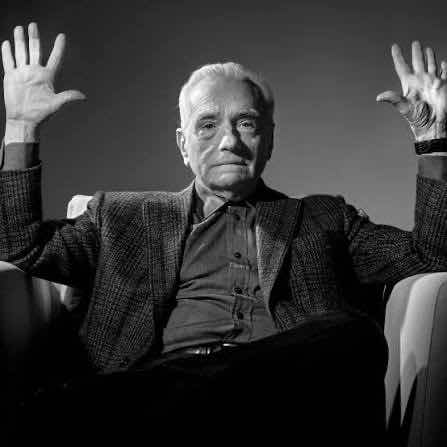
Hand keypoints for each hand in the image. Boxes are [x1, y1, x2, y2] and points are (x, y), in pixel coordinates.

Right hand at [1, 23, 84, 142]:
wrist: (24, 120)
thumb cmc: (41, 113)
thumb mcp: (56, 104)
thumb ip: (68, 97)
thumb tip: (83, 97)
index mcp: (47, 77)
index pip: (55, 58)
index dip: (58, 47)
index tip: (62, 36)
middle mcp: (35, 72)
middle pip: (35, 51)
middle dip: (34, 38)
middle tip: (33, 25)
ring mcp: (23, 73)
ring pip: (21, 52)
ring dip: (20, 40)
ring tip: (20, 28)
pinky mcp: (11, 77)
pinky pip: (9, 61)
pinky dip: (7, 52)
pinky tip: (7, 43)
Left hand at [377, 41, 446, 141]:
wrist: (433, 124)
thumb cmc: (418, 118)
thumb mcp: (403, 107)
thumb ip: (393, 99)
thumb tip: (378, 97)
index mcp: (409, 84)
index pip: (402, 66)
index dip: (398, 56)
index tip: (394, 46)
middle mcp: (420, 81)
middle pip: (417, 63)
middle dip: (416, 53)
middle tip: (415, 43)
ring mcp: (432, 82)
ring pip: (430, 65)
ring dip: (429, 57)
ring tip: (427, 49)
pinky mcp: (443, 85)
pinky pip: (444, 72)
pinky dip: (443, 66)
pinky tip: (442, 62)